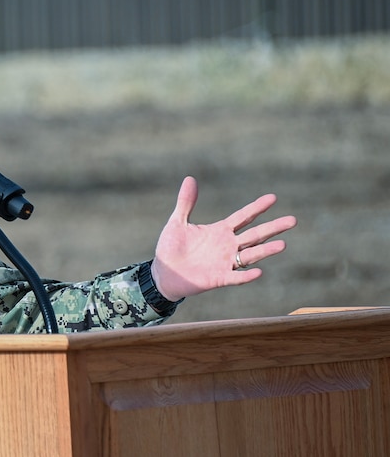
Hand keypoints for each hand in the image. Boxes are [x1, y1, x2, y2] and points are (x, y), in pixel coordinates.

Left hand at [151, 176, 296, 301]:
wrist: (164, 273)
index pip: (243, 217)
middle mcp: (227, 246)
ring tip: (283, 244)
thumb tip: (190, 178)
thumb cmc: (171, 248)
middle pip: (254, 235)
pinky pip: (236, 277)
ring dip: (265, 250)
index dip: (257, 207)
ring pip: (250, 255)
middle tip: (293, 220)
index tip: (273, 197)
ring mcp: (225, 262)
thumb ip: (186, 202)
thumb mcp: (177, 222)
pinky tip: (258, 271)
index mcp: (220, 231)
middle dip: (273, 228)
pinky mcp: (219, 278)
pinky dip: (246, 275)